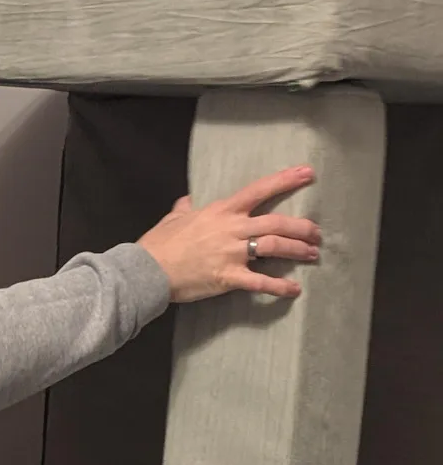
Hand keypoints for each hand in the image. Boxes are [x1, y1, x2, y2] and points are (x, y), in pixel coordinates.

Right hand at [138, 166, 320, 303]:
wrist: (148, 269)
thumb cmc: (159, 244)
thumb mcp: (173, 219)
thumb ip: (184, 209)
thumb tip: (187, 202)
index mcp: (221, 211)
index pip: (259, 191)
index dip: (286, 181)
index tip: (307, 174)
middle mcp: (231, 228)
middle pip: (276, 222)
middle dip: (301, 227)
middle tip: (316, 232)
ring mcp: (231, 253)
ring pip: (274, 247)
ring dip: (297, 250)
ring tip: (311, 254)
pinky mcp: (229, 277)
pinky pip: (260, 282)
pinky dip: (280, 287)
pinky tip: (294, 290)